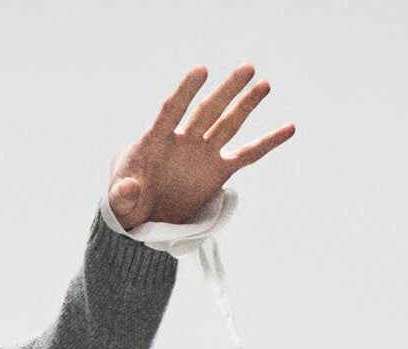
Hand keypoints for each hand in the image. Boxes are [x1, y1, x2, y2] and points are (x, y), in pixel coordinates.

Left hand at [108, 64, 293, 229]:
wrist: (141, 221)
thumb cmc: (126, 206)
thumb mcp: (119, 204)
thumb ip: (122, 195)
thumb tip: (128, 188)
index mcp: (154, 142)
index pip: (171, 111)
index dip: (185, 92)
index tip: (201, 70)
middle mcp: (182, 142)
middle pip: (206, 111)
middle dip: (226, 91)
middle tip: (247, 68)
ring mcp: (202, 154)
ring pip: (227, 124)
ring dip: (245, 105)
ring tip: (264, 85)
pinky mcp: (217, 172)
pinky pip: (247, 155)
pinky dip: (267, 143)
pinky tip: (288, 128)